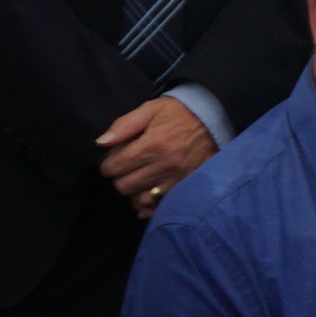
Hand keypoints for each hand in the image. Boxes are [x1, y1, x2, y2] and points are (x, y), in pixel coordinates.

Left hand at [97, 97, 216, 215]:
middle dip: (119, 178)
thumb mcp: (152, 109)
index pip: (114, 167)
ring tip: (137, 180)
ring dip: (134, 192)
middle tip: (126, 169)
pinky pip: (159, 207)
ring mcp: (176, 180)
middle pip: (124, 186)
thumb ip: (125, 125)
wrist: (215, 121)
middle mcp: (163, 166)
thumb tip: (101, 143)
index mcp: (152, 145)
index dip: (107, 165)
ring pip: (140, 199)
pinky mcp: (186, 188)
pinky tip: (147, 195)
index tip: (113, 160)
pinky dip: (149, 206)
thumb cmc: (180, 113)